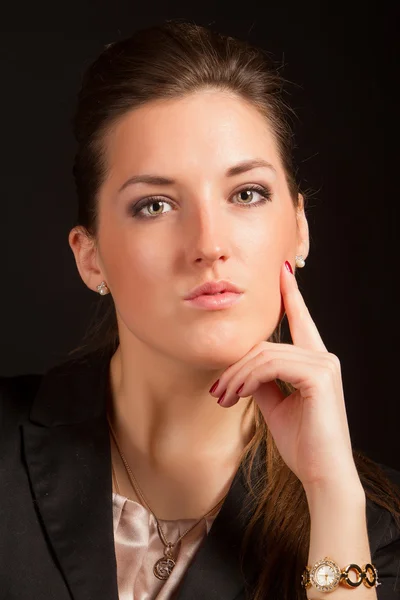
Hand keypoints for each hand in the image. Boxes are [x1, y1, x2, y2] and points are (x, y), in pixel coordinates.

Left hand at [209, 261, 359, 491]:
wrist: (322, 475)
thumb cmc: (302, 443)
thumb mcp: (276, 405)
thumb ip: (263, 380)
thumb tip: (245, 367)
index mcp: (315, 362)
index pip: (301, 320)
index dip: (290, 295)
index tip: (282, 272)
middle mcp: (323, 357)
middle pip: (265, 344)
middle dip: (236, 366)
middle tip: (218, 391)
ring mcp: (323, 364)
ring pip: (264, 354)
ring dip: (236, 376)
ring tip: (223, 397)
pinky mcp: (318, 376)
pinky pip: (270, 365)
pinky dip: (247, 379)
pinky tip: (238, 395)